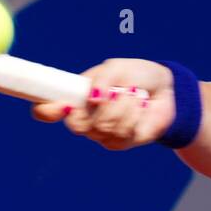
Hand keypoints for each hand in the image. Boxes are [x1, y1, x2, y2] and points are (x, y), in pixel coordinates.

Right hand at [31, 58, 175, 149]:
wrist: (165, 89)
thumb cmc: (136, 75)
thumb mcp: (118, 68)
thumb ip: (103, 79)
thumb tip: (95, 99)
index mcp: (75, 97)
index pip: (46, 110)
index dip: (46, 111)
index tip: (61, 106)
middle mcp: (84, 118)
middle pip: (77, 126)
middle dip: (101, 107)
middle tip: (116, 92)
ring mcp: (100, 133)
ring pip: (104, 128)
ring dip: (124, 107)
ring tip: (133, 95)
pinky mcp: (120, 143)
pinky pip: (122, 134)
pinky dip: (134, 115)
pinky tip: (141, 108)